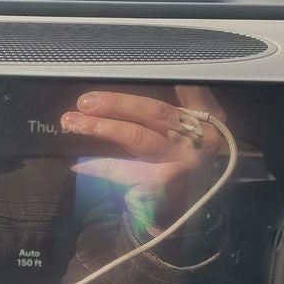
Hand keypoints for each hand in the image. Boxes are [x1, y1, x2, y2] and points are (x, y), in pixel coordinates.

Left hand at [61, 86, 225, 235]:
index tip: (151, 62)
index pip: (192, 90)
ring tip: (73, 122)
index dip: (174, 76)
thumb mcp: (182, 141)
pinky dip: (96, 165)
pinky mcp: (162, 185)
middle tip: (85, 101)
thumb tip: (116, 95)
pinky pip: (121, 169)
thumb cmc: (174, 172)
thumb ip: (165, 118)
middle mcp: (202, 141)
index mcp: (210, 123)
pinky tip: (77, 163)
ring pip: (136, 136)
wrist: (178, 221)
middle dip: (116, 103)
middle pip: (154, 112)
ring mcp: (183, 163)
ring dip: (100, 127)